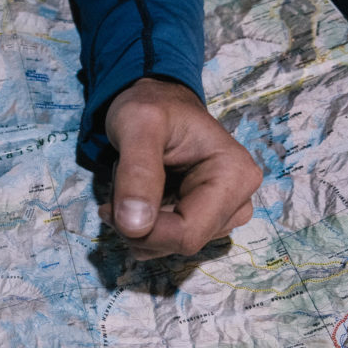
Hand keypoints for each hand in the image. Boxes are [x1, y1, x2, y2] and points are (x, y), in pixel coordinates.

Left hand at [99, 78, 261, 259]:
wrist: (157, 102)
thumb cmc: (151, 107)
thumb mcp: (137, 126)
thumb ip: (137, 173)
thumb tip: (135, 227)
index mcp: (234, 176)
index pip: (188, 234)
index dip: (144, 233)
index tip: (109, 210)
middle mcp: (239, 200)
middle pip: (181, 243)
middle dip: (138, 225)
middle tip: (114, 194)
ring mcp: (224, 214)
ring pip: (171, 245)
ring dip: (138, 224)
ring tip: (130, 185)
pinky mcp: (206, 220)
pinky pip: (168, 241)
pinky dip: (143, 225)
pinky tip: (138, 198)